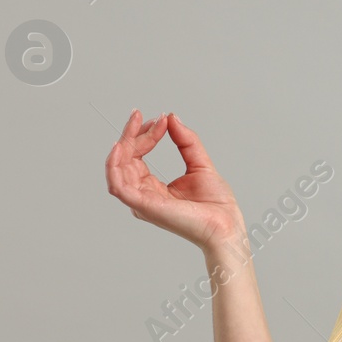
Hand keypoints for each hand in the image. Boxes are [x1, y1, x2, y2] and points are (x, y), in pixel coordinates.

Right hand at [105, 110, 242, 250]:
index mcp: (152, 187)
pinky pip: (118, 186)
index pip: (136, 157)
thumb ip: (186, 142)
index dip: (144, 135)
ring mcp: (142, 202)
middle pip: (124, 160)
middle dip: (132, 135)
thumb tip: (172, 118)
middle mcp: (142, 195)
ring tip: (136, 124)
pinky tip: (121, 146)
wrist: (226, 225)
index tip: (160, 119)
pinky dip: (115, 165)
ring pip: (117, 169)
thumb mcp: (200, 164)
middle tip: (143, 116)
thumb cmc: (216, 204)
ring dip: (124, 144)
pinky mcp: (145, 206)